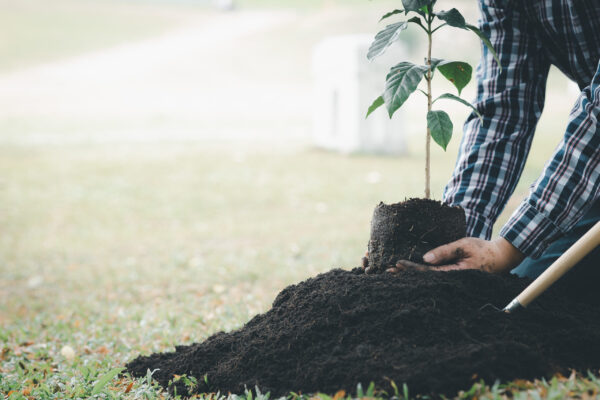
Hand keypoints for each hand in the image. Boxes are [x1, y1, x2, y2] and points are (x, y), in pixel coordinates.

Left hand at [394, 237, 524, 273]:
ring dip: (410, 276)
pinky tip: (409, 272)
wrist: (499, 258)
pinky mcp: (452, 279)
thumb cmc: (482, 249)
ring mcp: (452, 282)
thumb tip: (425, 258)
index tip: (398, 264)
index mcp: (455, 275)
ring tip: (393, 272)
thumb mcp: (463, 245)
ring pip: (427, 280)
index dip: (412, 269)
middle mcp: (452, 282)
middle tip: (387, 271)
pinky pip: (433, 278)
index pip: (428, 273)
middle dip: (406, 276)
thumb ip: (445, 252)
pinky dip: (420, 275)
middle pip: (424, 280)